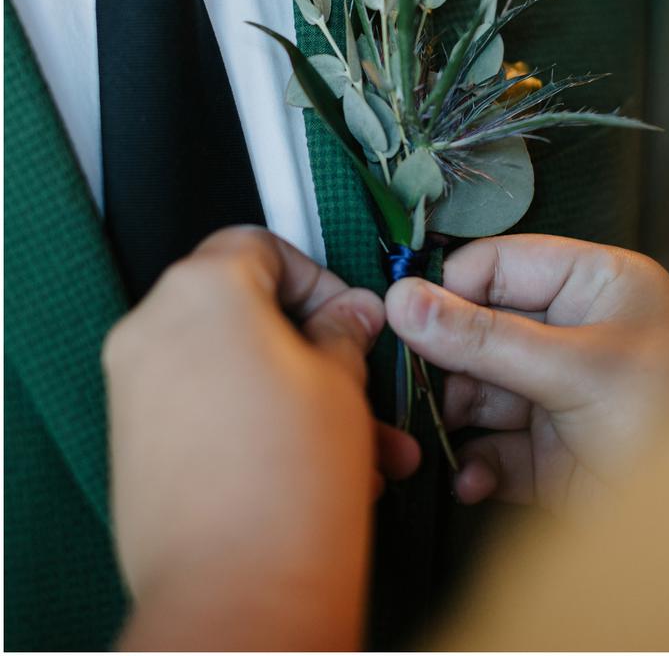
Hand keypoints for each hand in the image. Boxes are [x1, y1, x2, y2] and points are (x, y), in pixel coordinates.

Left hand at [104, 227, 418, 649]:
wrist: (238, 592)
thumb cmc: (287, 486)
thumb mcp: (343, 382)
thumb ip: (345, 331)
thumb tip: (350, 314)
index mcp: (200, 294)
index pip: (260, 244)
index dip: (318, 275)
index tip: (352, 316)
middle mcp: (152, 334)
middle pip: (248, 314)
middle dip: (319, 351)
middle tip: (364, 379)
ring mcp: (136, 395)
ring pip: (238, 372)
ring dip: (306, 400)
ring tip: (365, 448)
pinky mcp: (138, 450)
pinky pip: (212, 415)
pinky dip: (265, 429)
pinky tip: (326, 471)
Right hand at [386, 235, 668, 514]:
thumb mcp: (579, 368)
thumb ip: (487, 339)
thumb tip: (405, 302)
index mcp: (591, 284)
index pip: (496, 266)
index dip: (447, 291)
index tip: (401, 322)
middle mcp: (570, 334)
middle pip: (477, 333)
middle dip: (441, 365)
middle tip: (406, 388)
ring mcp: (558, 396)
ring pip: (477, 396)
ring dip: (450, 420)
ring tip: (432, 438)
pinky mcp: (551, 457)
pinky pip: (493, 453)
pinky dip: (476, 468)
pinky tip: (473, 479)